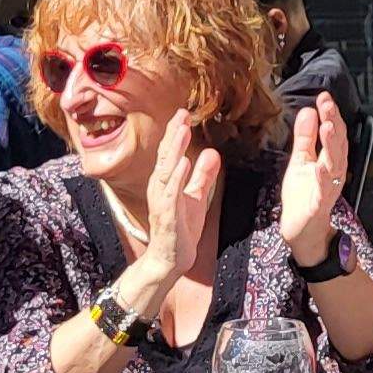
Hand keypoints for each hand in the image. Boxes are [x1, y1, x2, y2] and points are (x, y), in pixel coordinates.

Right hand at [131, 119, 225, 290]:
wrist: (170, 260)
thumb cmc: (180, 229)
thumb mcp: (196, 198)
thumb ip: (203, 176)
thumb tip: (212, 153)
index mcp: (167, 182)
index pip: (171, 153)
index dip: (177, 133)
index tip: (184, 113)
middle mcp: (160, 188)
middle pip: (166, 156)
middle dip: (173, 134)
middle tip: (181, 113)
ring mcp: (162, 201)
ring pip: (166, 170)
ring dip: (174, 149)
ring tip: (182, 130)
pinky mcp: (167, 215)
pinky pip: (170, 193)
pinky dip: (176, 177)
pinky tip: (183, 162)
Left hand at [279, 100, 351, 265]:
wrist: (301, 230)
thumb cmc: (303, 196)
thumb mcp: (301, 160)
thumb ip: (305, 137)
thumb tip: (307, 110)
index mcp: (329, 159)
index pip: (333, 133)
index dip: (330, 114)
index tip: (324, 96)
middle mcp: (333, 172)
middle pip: (337, 144)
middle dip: (334, 123)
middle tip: (328, 104)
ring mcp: (329, 188)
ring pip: (335, 164)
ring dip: (332, 145)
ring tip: (328, 126)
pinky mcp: (320, 205)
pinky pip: (325, 190)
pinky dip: (324, 178)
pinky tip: (320, 167)